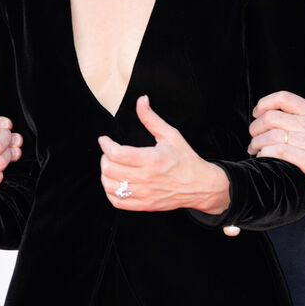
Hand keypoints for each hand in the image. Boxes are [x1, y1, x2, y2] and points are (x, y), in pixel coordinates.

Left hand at [99, 95, 229, 213]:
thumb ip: (151, 118)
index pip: (117, 154)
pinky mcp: (144, 205)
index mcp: (151, 159)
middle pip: (110, 169)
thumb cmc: (185, 159)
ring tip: (110, 166)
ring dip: (105, 175)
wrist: (200, 185)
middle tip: (108, 152)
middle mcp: (146, 178)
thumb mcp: (170, 135)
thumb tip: (141, 100)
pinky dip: (110, 192)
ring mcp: (144, 194)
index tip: (104, 140)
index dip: (106, 145)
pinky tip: (115, 183)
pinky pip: (117, 202)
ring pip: (110, 186)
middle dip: (104, 158)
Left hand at [248, 80, 304, 206]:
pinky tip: (264, 158)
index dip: (264, 103)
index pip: (283, 98)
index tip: (256, 112)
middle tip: (252, 135)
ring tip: (255, 149)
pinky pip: (279, 152)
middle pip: (271, 117)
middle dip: (255, 127)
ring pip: (272, 136)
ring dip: (257, 143)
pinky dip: (266, 154)